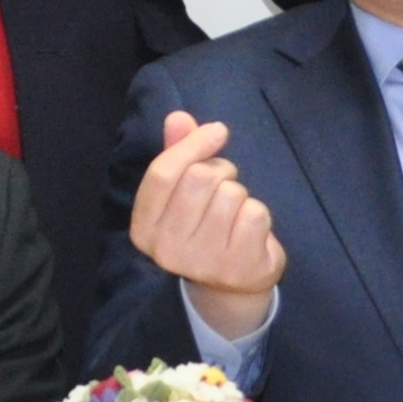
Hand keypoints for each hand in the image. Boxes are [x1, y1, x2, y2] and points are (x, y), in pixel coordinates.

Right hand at [129, 111, 282, 334]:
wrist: (232, 284)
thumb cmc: (204, 226)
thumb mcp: (183, 192)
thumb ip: (177, 153)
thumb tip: (178, 117)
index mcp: (144, 229)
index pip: (162, 173)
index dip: (191, 144)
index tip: (217, 131)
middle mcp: (167, 250)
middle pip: (199, 178)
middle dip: (219, 171)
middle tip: (223, 187)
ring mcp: (203, 262)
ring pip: (231, 193)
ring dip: (239, 194)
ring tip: (233, 212)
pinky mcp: (238, 267)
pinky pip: (255, 213)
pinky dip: (258, 213)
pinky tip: (248, 231)